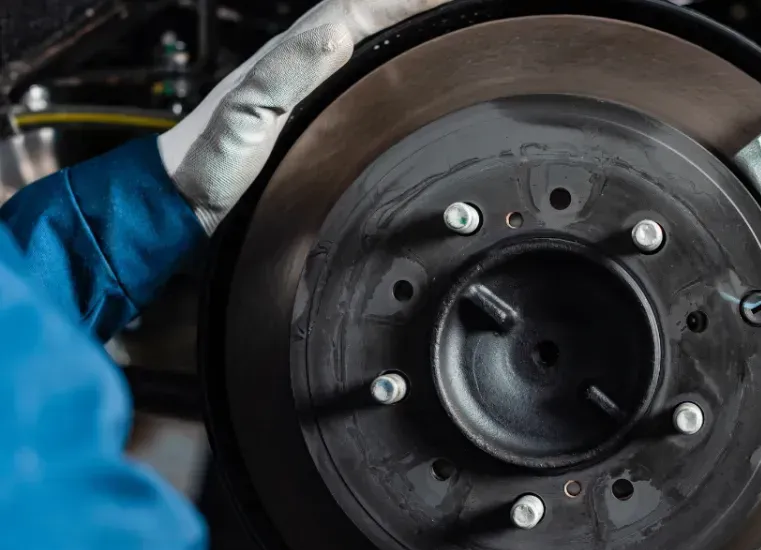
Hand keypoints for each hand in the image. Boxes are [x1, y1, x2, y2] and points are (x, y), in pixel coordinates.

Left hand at [158, 0, 450, 234]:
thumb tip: (337, 31)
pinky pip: (365, 68)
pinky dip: (394, 54)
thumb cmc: (207, 165)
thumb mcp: (245, 116)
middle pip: (373, 12)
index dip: (409, 0)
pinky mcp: (315, 108)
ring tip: (446, 18)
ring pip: (371, 36)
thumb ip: (285, 72)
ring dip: (408, 21)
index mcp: (293, 53)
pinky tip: (409, 64)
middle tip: (459, 6)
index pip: (362, 8)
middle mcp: (304, 59)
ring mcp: (310, 82)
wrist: (180, 198)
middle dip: (417, 4)